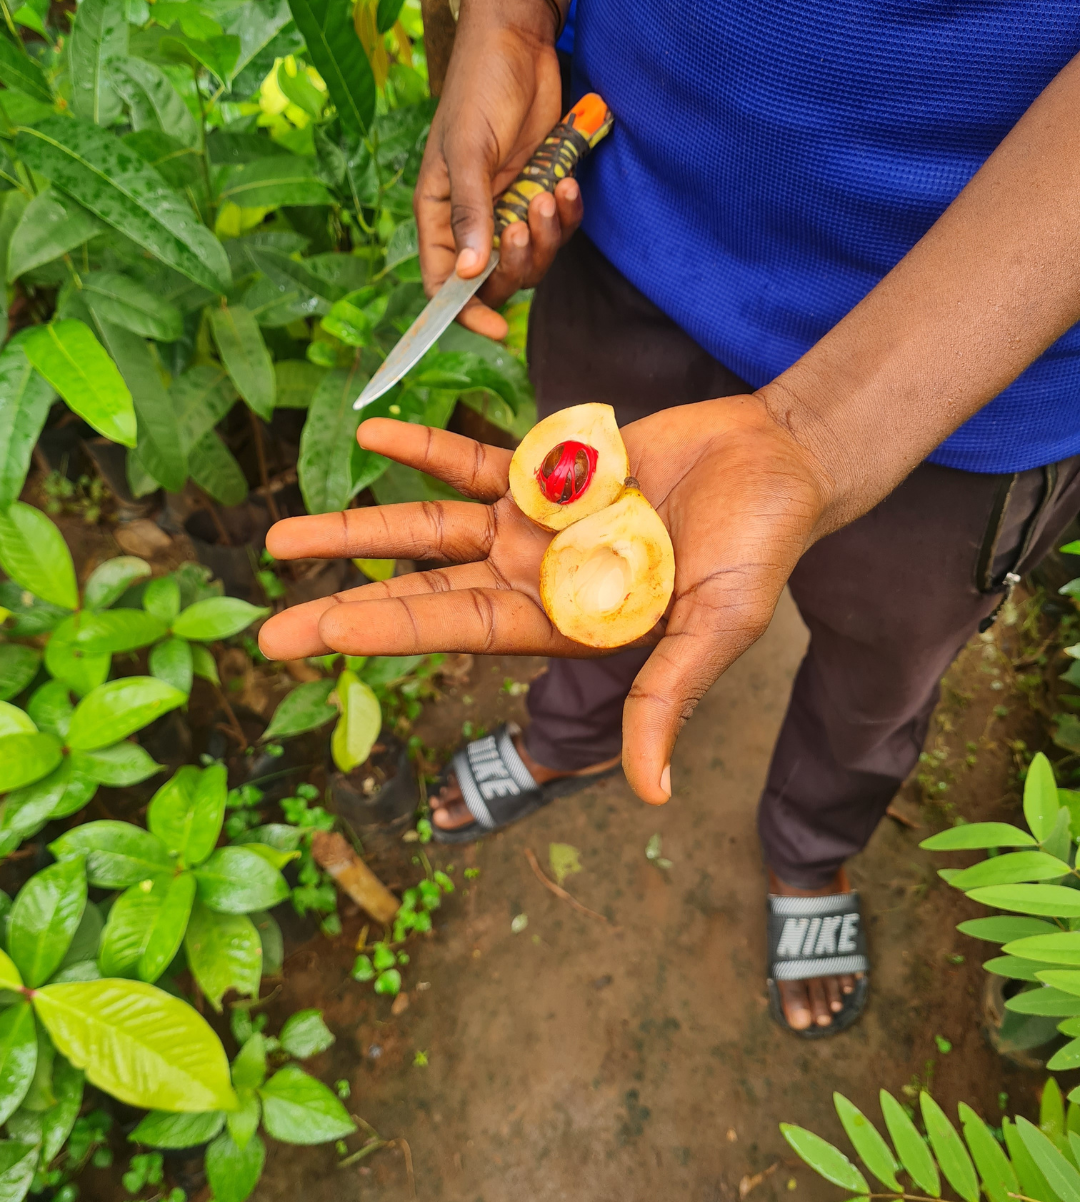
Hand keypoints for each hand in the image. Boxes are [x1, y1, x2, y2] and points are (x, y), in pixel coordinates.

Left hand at [259, 399, 834, 805]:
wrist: (778, 463)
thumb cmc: (759, 548)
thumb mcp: (717, 626)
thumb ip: (670, 696)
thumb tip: (652, 794)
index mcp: (567, 621)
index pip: (462, 629)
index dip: (393, 628)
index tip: (323, 629)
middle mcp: (534, 576)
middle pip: (423, 592)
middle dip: (347, 605)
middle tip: (267, 631)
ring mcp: (533, 523)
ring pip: (427, 528)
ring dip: (357, 528)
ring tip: (281, 535)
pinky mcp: (546, 470)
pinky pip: (471, 458)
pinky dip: (423, 447)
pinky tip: (370, 435)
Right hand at [414, 0, 583, 339]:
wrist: (520, 40)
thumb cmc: (480, 88)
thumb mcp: (469, 150)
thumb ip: (470, 213)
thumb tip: (466, 274)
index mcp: (440, 213)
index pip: (444, 283)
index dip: (466, 311)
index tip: (493, 327)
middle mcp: (474, 218)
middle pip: (496, 277)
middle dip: (519, 260)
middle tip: (528, 220)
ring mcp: (510, 206)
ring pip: (534, 256)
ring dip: (548, 235)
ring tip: (552, 191)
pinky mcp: (542, 189)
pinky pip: (560, 226)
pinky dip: (568, 213)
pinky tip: (569, 181)